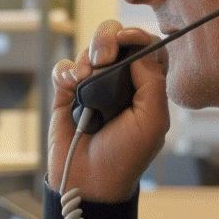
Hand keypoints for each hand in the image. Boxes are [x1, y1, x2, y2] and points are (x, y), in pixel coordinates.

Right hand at [47, 22, 168, 202]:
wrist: (89, 182)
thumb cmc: (125, 157)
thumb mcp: (153, 121)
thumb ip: (153, 81)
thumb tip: (137, 49)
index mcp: (146, 86)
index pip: (145, 47)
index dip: (137, 37)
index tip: (128, 39)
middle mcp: (119, 82)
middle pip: (115, 39)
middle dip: (108, 38)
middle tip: (105, 55)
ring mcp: (92, 86)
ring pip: (89, 49)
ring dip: (88, 55)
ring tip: (87, 77)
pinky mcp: (67, 93)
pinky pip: (64, 68)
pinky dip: (67, 70)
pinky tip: (73, 84)